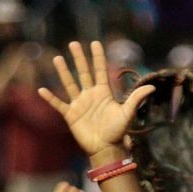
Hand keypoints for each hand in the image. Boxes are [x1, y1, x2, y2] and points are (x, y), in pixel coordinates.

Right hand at [38, 41, 154, 157]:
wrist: (105, 148)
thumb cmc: (117, 131)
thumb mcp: (127, 113)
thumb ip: (136, 98)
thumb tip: (152, 86)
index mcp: (103, 93)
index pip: (100, 70)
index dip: (98, 57)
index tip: (95, 43)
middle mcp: (90, 95)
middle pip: (83, 72)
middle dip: (79, 58)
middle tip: (73, 43)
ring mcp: (79, 104)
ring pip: (69, 84)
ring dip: (63, 72)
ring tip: (57, 58)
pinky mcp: (70, 115)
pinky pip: (58, 104)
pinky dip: (50, 98)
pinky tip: (41, 90)